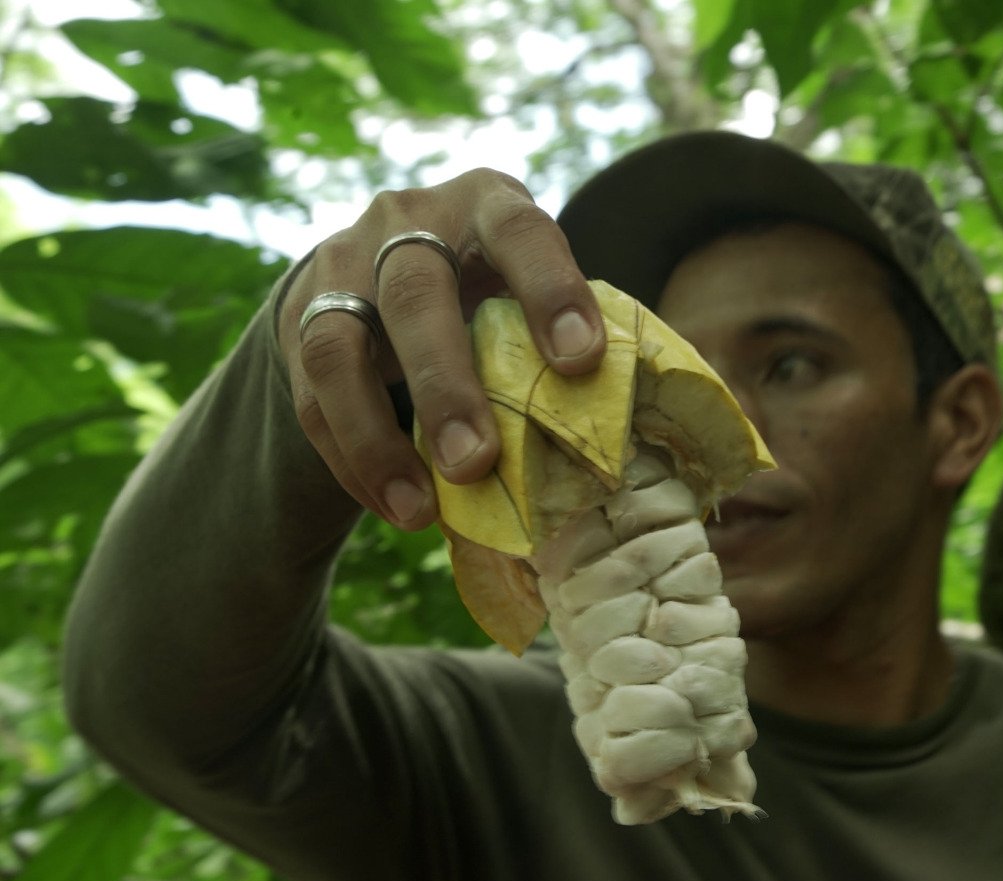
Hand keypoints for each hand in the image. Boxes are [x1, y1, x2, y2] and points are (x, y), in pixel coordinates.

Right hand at [277, 168, 605, 530]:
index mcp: (486, 202)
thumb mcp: (530, 286)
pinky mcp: (297, 324)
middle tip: (478, 462)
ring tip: (423, 509)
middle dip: (448, 383)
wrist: (379, 270)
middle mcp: (404, 222)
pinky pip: (312, 398)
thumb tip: (658, 423)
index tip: (581, 365)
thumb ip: (571, 334)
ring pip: (339, 348)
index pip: (521, 230)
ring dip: (380, 437)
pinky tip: (398, 510)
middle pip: (415, 293)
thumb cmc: (494, 292)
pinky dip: (354, 461)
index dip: (551, 291)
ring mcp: (340, 268)